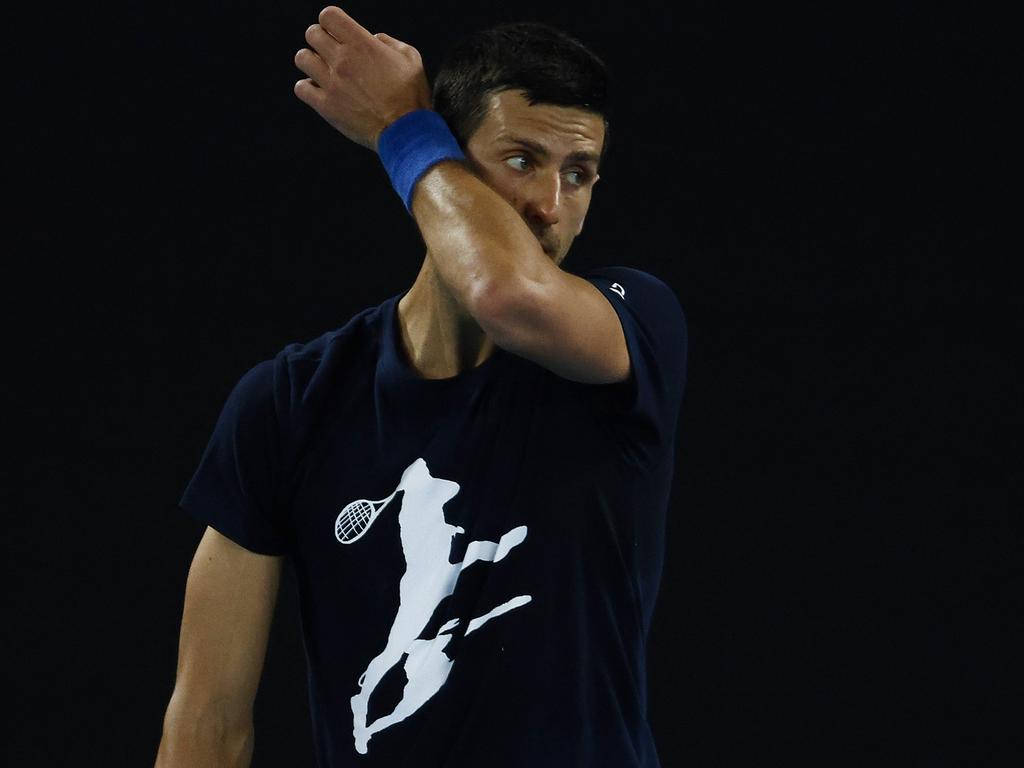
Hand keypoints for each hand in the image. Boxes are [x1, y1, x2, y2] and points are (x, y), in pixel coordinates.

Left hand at [293, 6, 432, 151]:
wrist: (405, 132)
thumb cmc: (411, 96)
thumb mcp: (411, 59)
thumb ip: (389, 42)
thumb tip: (373, 37)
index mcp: (362, 45)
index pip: (329, 16)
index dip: (332, 22)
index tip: (338, 32)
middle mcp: (343, 60)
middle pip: (312, 34)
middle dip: (321, 39)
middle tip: (331, 51)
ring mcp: (332, 83)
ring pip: (302, 58)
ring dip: (312, 61)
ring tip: (324, 70)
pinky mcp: (326, 106)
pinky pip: (301, 88)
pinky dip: (308, 87)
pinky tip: (320, 90)